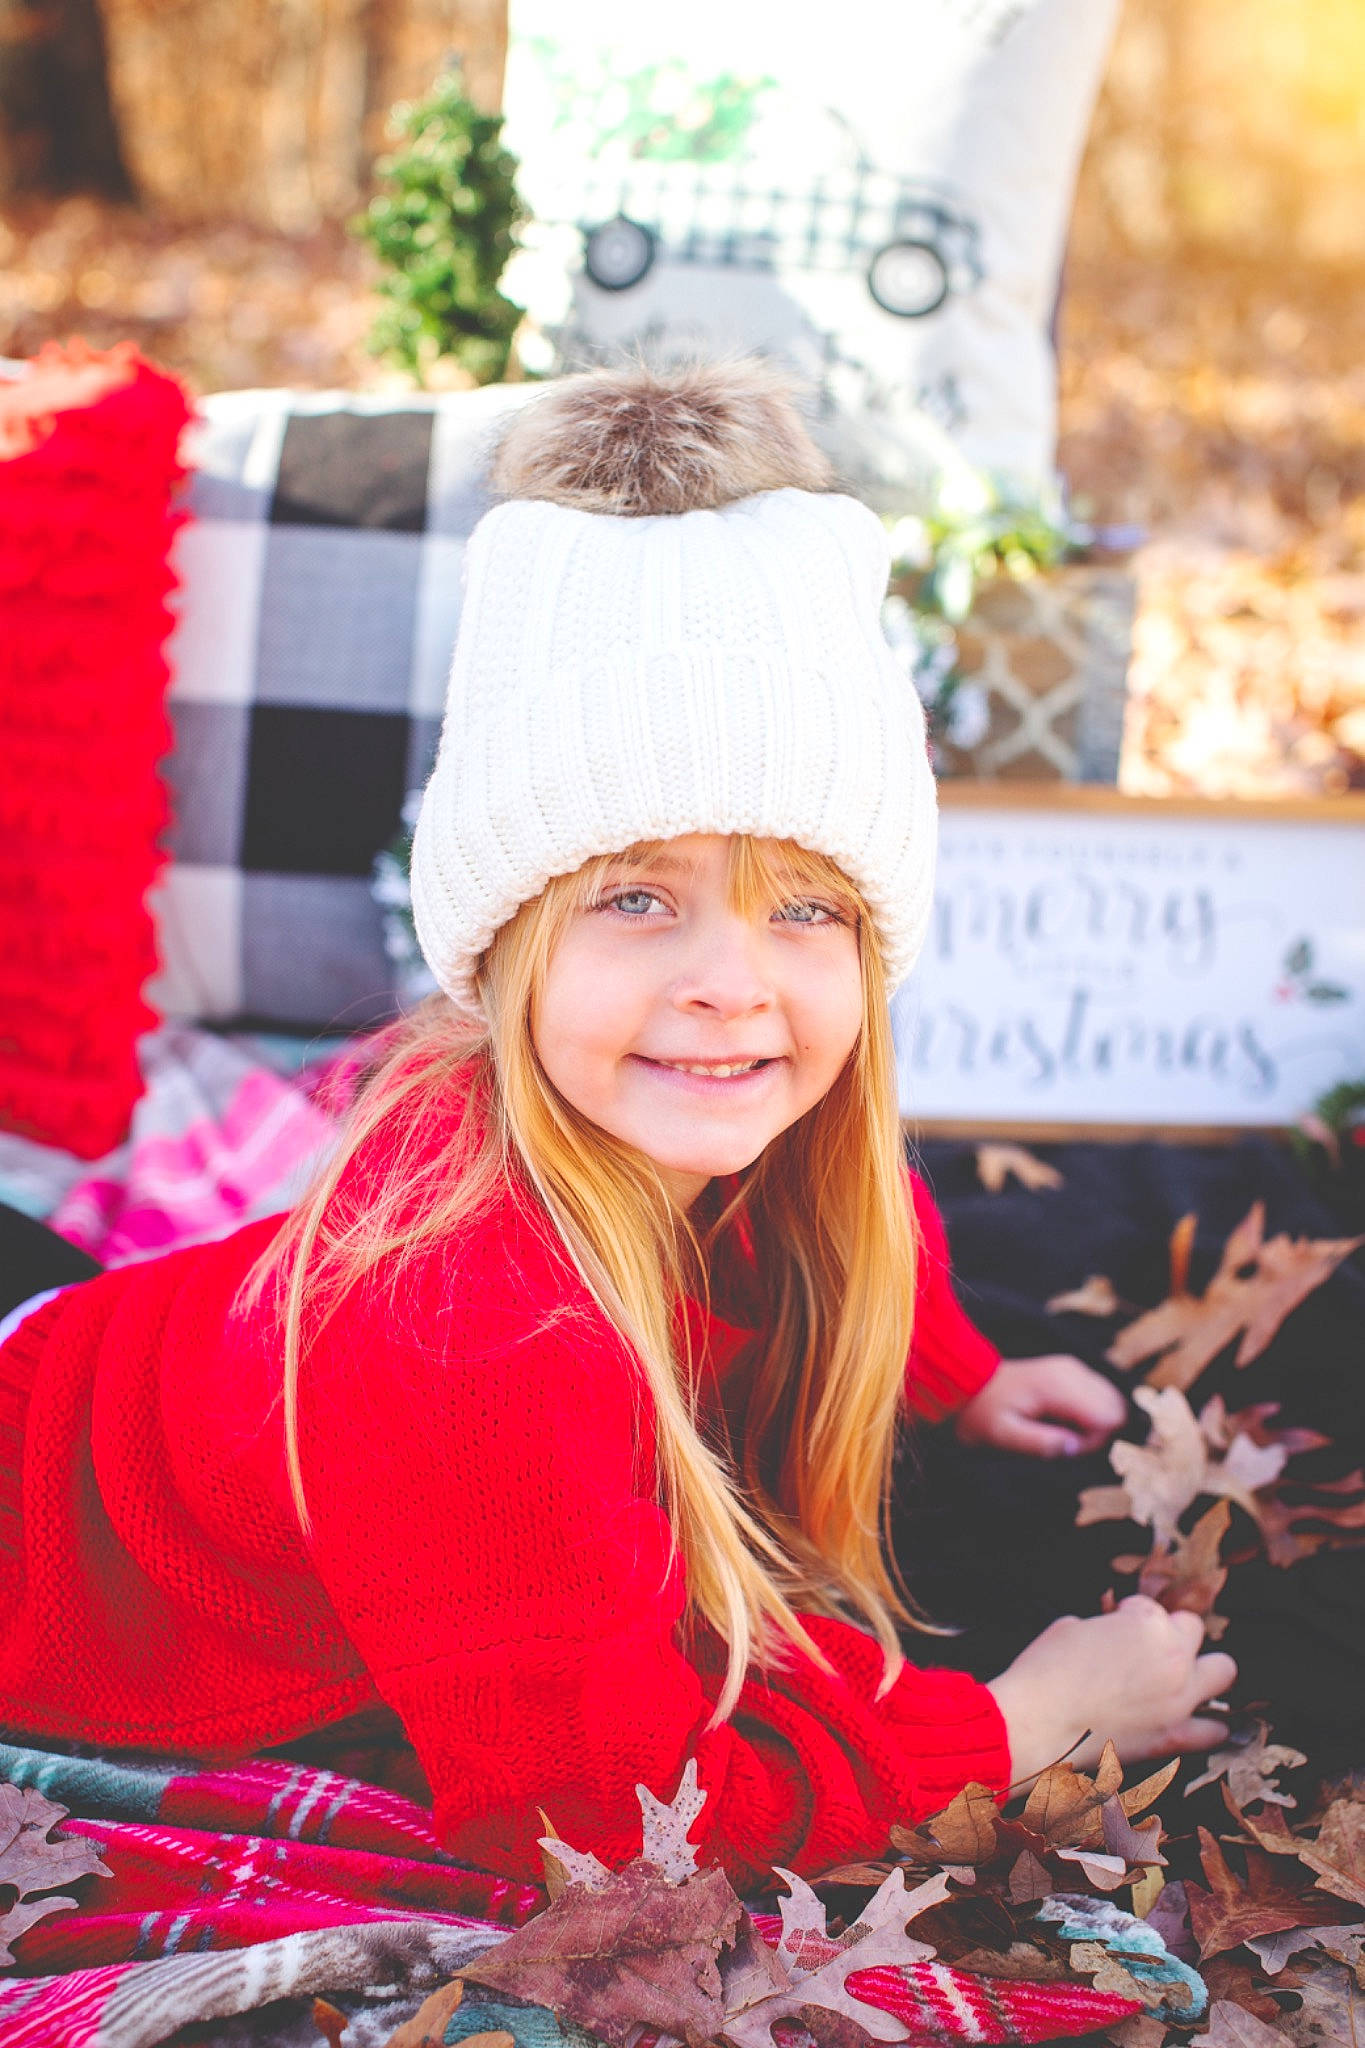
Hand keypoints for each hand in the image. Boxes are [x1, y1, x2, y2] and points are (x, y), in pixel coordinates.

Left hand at [955, 1354, 1126, 1457]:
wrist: (967, 1384)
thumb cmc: (983, 1413)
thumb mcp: (1003, 1436)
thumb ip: (1040, 1443)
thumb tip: (1075, 1448)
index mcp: (1059, 1386)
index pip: (1109, 1417)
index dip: (1092, 1441)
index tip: (1064, 1445)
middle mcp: (1072, 1371)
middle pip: (1115, 1409)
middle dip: (1094, 1434)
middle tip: (1059, 1439)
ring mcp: (1074, 1368)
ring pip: (1111, 1402)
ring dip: (1091, 1424)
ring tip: (1056, 1428)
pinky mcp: (1072, 1372)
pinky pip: (1099, 1396)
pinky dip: (1087, 1414)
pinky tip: (1059, 1418)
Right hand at [987, 1595, 1237, 1780]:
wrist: (1036, 1724)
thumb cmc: (1045, 1671)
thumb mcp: (1073, 1627)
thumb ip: (1107, 1627)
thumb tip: (1114, 1636)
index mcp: (1146, 1622)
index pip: (1148, 1606)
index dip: (1126, 1617)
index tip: (1112, 1628)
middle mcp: (1172, 1655)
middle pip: (1193, 1629)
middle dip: (1171, 1634)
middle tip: (1145, 1650)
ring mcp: (1179, 1698)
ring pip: (1223, 1670)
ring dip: (1202, 1670)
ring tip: (1177, 1679)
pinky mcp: (1175, 1737)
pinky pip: (1215, 1730)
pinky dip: (1207, 1725)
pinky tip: (1192, 1722)